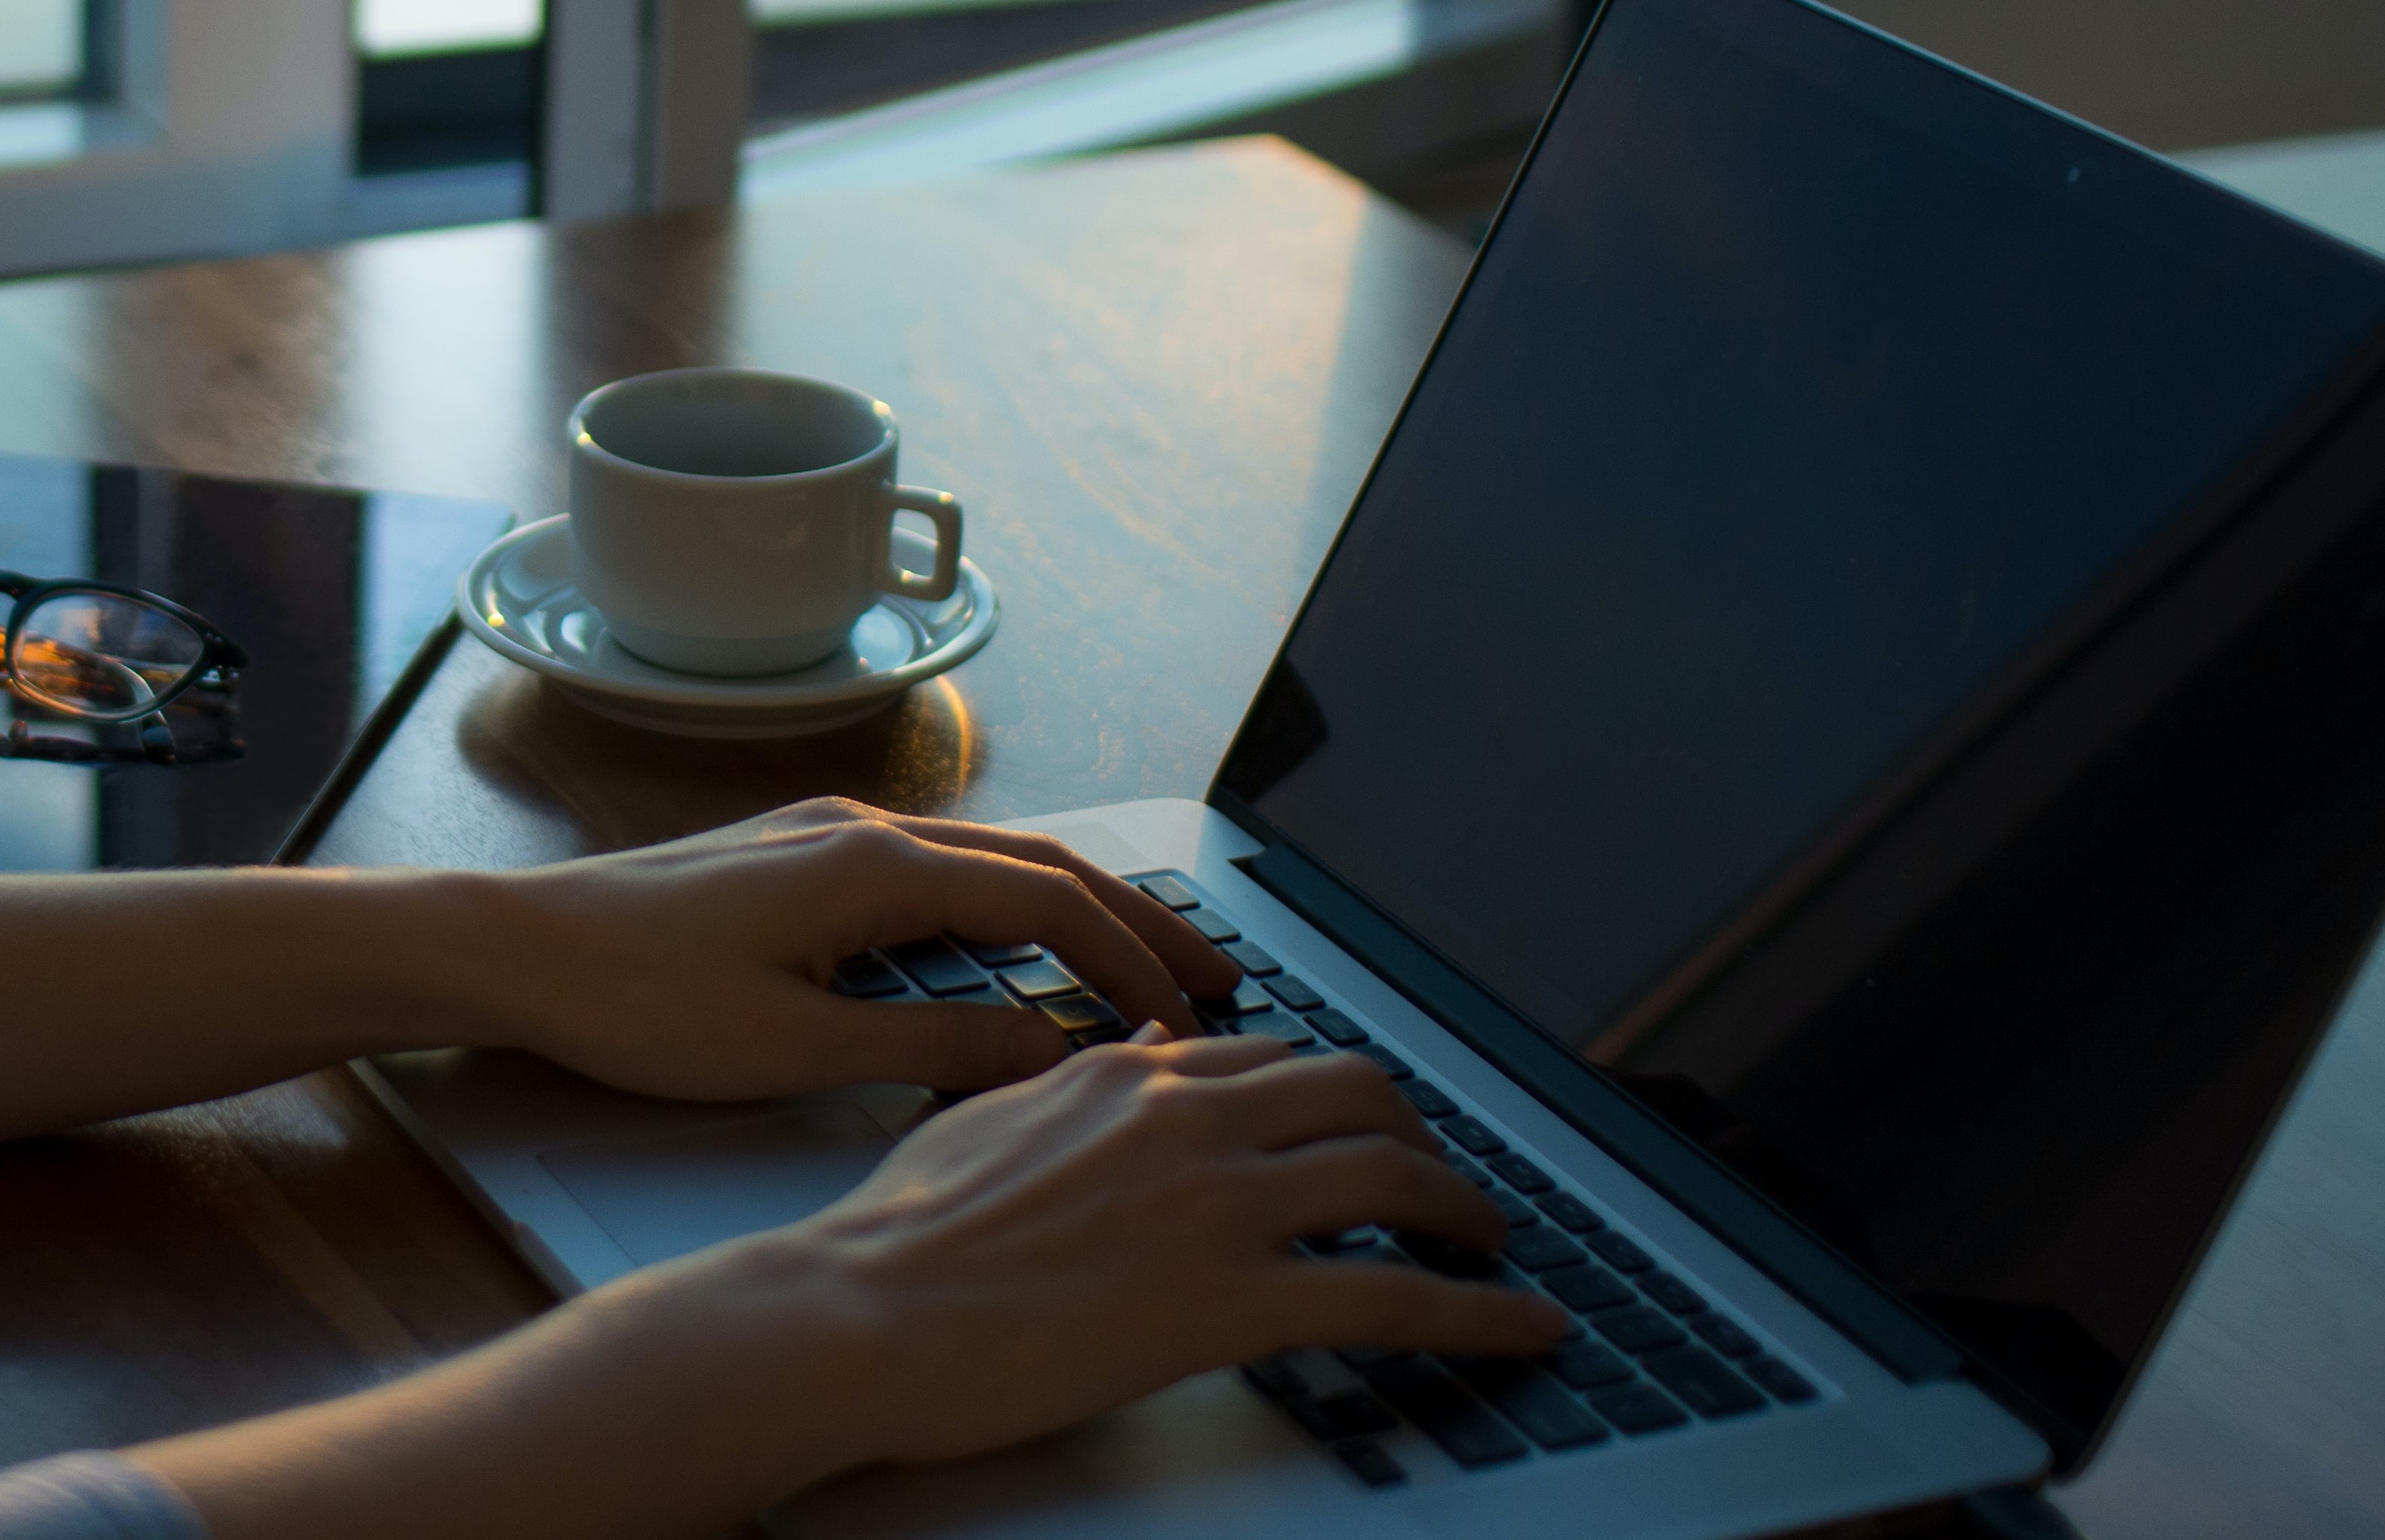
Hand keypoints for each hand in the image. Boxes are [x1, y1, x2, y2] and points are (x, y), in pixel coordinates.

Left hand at [477, 798, 1243, 1101]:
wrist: (516, 949)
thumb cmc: (633, 999)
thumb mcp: (794, 1048)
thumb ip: (931, 1049)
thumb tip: (1048, 1053)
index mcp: (874, 867)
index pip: (1048, 904)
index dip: (1132, 962)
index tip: (1191, 1021)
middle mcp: (862, 831)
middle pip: (1039, 865)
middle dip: (1137, 919)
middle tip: (1218, 974)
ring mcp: (826, 837)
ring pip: (989, 862)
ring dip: (1074, 909)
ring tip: (1140, 964)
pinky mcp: (795, 859)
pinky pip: (935, 871)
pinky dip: (1004, 907)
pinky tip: (1016, 951)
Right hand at [698, 1033, 1567, 1466]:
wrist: (859, 1316)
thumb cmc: (896, 1240)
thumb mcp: (984, 1122)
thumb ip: (1070, 1089)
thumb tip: (1131, 1057)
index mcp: (1126, 1078)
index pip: (1273, 1059)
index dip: (1337, 1093)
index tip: (1362, 1124)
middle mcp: (1187, 1120)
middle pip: (1360, 1093)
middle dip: (1422, 1133)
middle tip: (1441, 1178)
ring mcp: (1217, 1206)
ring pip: (1397, 1176)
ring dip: (1468, 1213)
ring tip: (1491, 1247)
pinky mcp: (1233, 1300)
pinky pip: (1397, 1297)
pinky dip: (1483, 1314)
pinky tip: (1525, 1328)